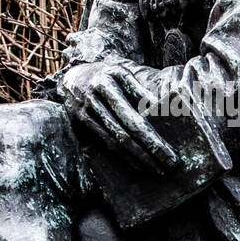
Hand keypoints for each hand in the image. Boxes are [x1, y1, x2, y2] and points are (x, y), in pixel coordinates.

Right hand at [60, 63, 177, 174]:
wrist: (70, 78)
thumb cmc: (104, 75)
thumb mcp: (119, 72)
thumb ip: (137, 88)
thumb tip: (156, 106)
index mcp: (106, 85)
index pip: (132, 118)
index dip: (151, 138)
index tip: (169, 152)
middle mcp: (94, 101)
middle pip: (124, 134)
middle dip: (148, 152)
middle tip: (168, 165)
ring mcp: (86, 115)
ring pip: (114, 142)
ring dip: (137, 157)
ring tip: (156, 168)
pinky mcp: (81, 125)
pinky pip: (105, 143)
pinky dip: (123, 155)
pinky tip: (137, 163)